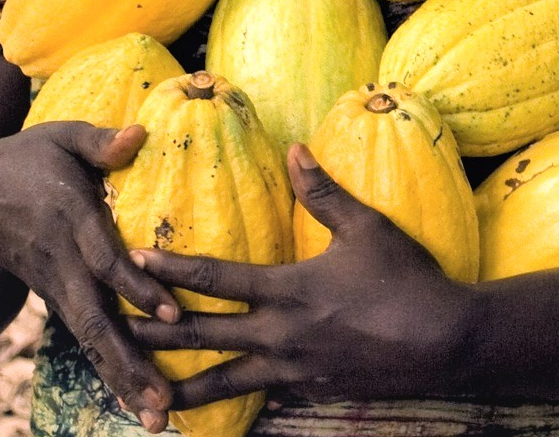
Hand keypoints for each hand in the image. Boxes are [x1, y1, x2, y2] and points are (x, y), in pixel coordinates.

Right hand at [0, 122, 178, 429]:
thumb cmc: (24, 161)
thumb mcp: (57, 138)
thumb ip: (100, 141)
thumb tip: (141, 133)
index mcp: (70, 222)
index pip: (105, 261)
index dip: (136, 287)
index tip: (169, 313)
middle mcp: (64, 265)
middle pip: (97, 321)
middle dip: (130, 362)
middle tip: (162, 399)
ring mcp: (59, 289)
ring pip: (92, 341)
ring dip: (123, 380)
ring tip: (156, 417)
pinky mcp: (60, 301)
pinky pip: (88, 340)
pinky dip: (111, 372)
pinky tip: (138, 402)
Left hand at [128, 144, 473, 408]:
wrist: (446, 342)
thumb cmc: (408, 279)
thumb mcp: (368, 228)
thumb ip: (324, 193)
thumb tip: (294, 150)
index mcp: (289, 290)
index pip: (216, 278)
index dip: (172, 268)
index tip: (133, 261)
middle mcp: (281, 334)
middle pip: (203, 335)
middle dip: (154, 333)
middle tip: (113, 331)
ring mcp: (295, 369)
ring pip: (225, 382)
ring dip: (182, 388)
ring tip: (148, 397)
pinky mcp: (313, 391)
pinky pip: (263, 396)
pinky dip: (234, 402)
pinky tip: (220, 407)